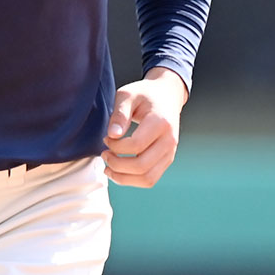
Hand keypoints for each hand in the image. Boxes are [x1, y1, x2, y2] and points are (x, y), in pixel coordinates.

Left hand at [101, 66, 188, 187]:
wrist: (166, 95)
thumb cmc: (144, 94)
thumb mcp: (128, 94)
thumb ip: (119, 114)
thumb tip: (112, 136)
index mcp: (160, 122)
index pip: (136, 145)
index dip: (116, 146)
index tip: (106, 138)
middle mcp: (169, 140)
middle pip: (141, 166)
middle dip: (117, 164)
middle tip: (104, 154)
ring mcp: (170, 152)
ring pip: (147, 179)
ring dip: (124, 178)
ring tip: (108, 168)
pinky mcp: (167, 159)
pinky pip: (150, 179)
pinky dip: (133, 180)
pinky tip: (119, 171)